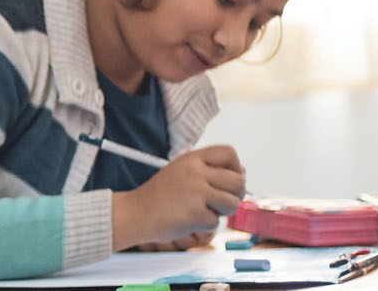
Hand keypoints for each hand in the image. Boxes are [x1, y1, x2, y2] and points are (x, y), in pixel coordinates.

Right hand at [112, 145, 244, 249]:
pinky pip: (215, 222)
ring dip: (222, 212)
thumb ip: (209, 171)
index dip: (235, 167)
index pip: (228, 153)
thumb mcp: (182, 173)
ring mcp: (195, 192)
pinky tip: (188, 220)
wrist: (134, 214)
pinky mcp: (194, 213)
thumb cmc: (160, 197)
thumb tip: (243, 172)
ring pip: (233, 202)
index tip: (226, 180)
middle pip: (238, 181)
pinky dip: (204, 225)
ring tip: (204, 211)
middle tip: (219, 202)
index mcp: (191, 159)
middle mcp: (194, 171)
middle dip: (235, 195)